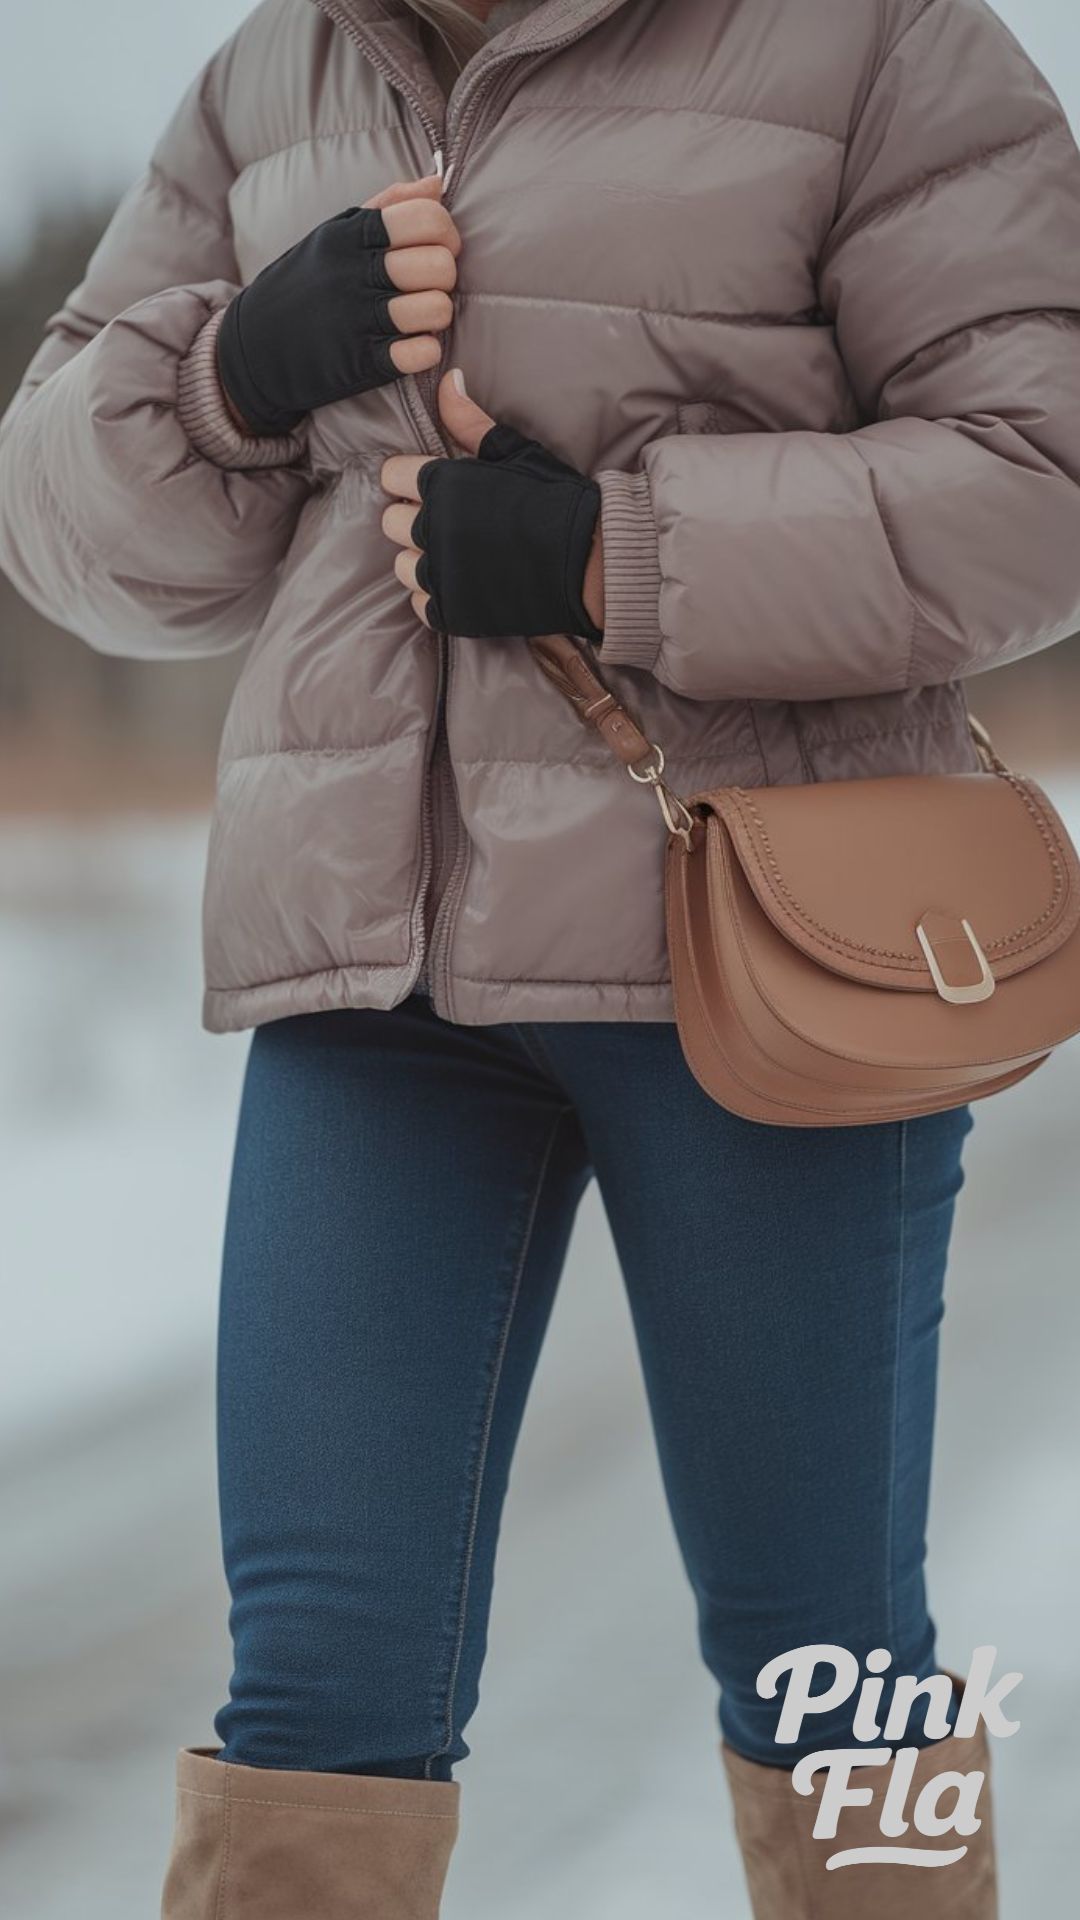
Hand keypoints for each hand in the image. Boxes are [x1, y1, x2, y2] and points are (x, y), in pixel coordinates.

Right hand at [217, 173, 460, 435]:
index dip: (446, 232)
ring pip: (437, 309)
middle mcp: (356, 274)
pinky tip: (412, 345)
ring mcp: (360, 320)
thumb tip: (436, 184)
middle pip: (440, 265)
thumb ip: (388, 205)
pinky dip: (426, 351)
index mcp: (352, 235)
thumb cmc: (307, 281)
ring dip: (437, 314)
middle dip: (445, 275)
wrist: (255, 344)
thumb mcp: (335, 232)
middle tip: (427, 284)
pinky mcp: (363, 362)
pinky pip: (422, 353)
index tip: (439, 245)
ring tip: (420, 315)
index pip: (427, 218)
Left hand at [380, 369, 603, 642]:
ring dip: (422, 559)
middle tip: (449, 522)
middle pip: (392, 523)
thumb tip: (448, 378)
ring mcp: (441, 575)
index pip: (392, 476)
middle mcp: (433, 529)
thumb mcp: (516, 452)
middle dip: (414, 519)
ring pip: (403, 566)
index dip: (410, 480)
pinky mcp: (452, 612)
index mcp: (442, 484)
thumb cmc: (556, 500)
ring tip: (457, 555)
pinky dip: (437, 595)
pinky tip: (464, 583)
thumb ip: (470, 421)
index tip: (433, 487)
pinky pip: (420, 604)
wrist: (590, 563)